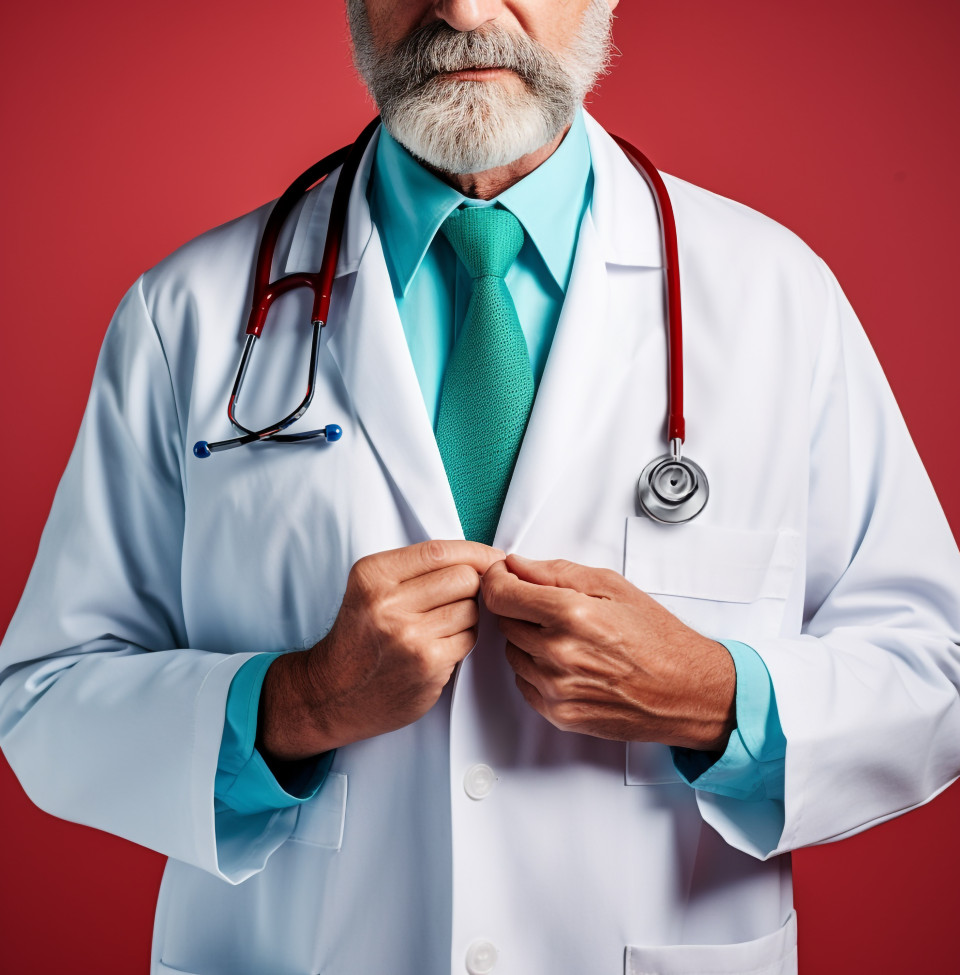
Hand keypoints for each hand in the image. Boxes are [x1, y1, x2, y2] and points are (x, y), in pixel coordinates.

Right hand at [258, 539, 503, 760]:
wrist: (333, 692)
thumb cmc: (360, 636)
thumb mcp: (371, 587)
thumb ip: (417, 568)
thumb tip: (481, 558)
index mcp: (373, 575)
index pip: (440, 552)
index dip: (475, 553)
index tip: (493, 558)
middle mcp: (388, 603)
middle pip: (463, 578)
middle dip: (470, 586)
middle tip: (456, 599)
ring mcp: (409, 636)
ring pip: (471, 608)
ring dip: (466, 616)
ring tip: (440, 626)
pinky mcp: (428, 664)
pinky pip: (469, 638)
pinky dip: (462, 640)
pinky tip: (440, 646)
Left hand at [480, 554, 736, 750]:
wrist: (686, 691)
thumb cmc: (658, 638)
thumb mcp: (613, 586)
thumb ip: (557, 572)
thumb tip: (518, 565)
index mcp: (571, 614)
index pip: (500, 594)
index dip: (498, 580)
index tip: (506, 576)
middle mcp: (559, 653)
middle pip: (504, 622)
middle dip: (520, 607)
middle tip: (551, 606)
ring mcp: (557, 688)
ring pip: (512, 652)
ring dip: (528, 640)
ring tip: (567, 636)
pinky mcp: (559, 714)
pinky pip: (524, 683)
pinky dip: (537, 669)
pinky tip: (567, 662)